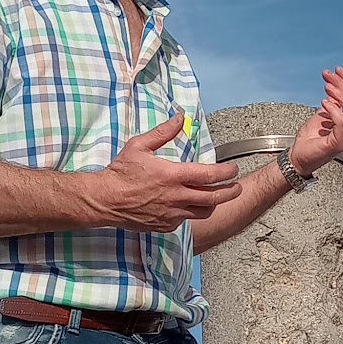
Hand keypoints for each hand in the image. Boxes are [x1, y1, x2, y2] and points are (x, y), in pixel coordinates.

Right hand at [95, 114, 239, 230]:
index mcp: (173, 176)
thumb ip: (163, 132)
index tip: (232, 169)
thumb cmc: (121, 173)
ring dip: (213, 203)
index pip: (210, 176)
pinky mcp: (165, 225)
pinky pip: (185, 220)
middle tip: (237, 186)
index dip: (226, 172)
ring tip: (216, 196)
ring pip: (203, 212)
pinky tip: (187, 205)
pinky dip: (190, 212)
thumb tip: (179, 118)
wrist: (105, 200)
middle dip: (231, 192)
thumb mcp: (140, 145)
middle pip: (214, 198)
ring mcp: (172, 214)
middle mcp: (176, 197)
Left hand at [288, 66, 342, 177]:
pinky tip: (324, 102)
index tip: (337, 70)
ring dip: (340, 94)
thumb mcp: (322, 115)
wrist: (299, 158)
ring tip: (327, 86)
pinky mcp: (339, 142)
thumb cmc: (310, 140)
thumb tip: (335, 87)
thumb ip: (332, 103)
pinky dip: (334, 109)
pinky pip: (342, 122)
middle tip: (329, 75)